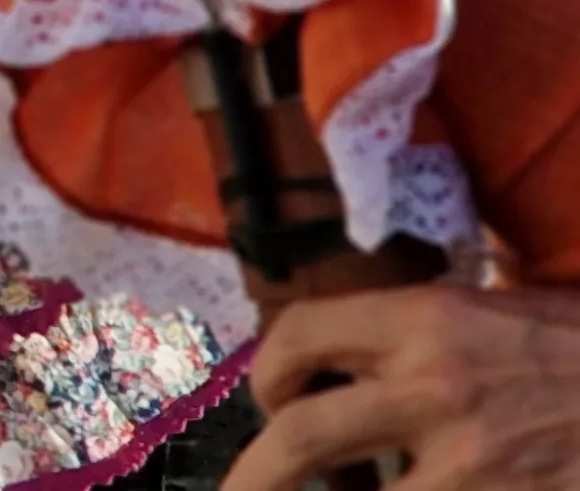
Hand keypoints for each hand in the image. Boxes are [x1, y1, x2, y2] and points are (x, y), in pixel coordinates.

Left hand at [227, 284, 579, 489]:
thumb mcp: (520, 299)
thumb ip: (446, 315)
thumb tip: (377, 329)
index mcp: (431, 317)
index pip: (300, 334)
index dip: (268, 371)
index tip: (274, 399)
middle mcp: (436, 386)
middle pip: (301, 437)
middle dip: (252, 476)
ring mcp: (472, 460)